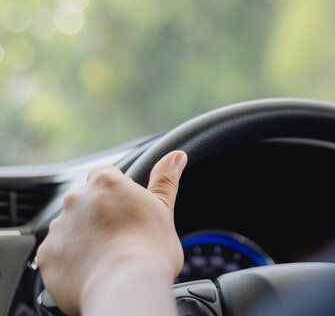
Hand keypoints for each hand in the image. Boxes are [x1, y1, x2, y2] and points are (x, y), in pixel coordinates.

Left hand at [36, 151, 186, 314]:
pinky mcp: (47, 254)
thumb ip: (165, 180)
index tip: (126, 208)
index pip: (105, 173)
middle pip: (86, 200)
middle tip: (122, 235)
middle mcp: (77, 199)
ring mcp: (60, 227)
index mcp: (107, 183)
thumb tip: (176, 156)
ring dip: (84, 236)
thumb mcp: (164, 210)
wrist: (126, 289)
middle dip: (99, 214)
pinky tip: (92, 270)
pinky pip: (58, 253)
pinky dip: (71, 259)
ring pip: (71, 226)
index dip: (117, 191)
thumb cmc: (150, 251)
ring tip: (108, 257)